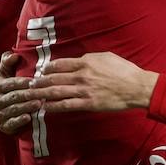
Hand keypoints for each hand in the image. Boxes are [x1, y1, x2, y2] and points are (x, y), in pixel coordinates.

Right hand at [0, 52, 37, 133]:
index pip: (10, 83)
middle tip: (42, 93)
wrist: (2, 110)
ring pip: (14, 109)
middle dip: (28, 94)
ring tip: (39, 103)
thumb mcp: (5, 73)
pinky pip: (12, 124)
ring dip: (27, 107)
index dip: (22, 82)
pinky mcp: (4, 126)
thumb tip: (14, 55)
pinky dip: (20, 121)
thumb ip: (8, 62)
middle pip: (14, 96)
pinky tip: (29, 118)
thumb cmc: (7, 87)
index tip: (35, 80)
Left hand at [33, 52, 156, 113]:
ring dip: (41, 93)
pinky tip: (45, 107)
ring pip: (56, 91)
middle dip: (39, 81)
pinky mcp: (88, 103)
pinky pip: (66, 105)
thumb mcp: (107, 57)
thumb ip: (91, 58)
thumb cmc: (125, 71)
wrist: (136, 87)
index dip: (48, 67)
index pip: (60, 64)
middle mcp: (81, 75)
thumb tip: (80, 60)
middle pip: (54, 78)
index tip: (41, 71)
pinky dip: (53, 106)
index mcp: (86, 62)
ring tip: (31, 96)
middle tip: (28, 85)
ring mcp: (83, 90)